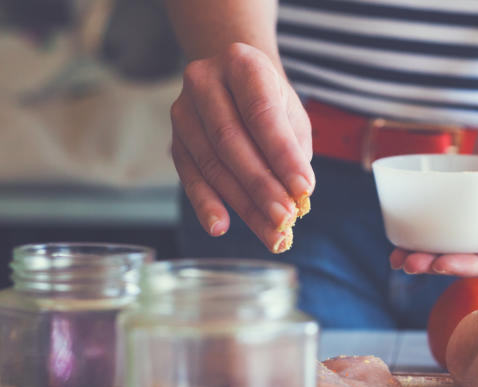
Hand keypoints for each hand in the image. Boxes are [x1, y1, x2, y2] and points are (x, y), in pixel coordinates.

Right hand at [170, 43, 314, 252]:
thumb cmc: (270, 100)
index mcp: (241, 64)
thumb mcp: (290, 113)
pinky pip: (190, 177)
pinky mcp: (174, 140)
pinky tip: (221, 226)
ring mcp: (183, 111)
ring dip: (242, 203)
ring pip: (211, 163)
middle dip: (261, 186)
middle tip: (285, 219)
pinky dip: (207, 204)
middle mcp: (204, 81)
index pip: (261, 113)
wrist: (233, 81)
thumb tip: (295, 196)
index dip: (282, 154)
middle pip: (231, 140)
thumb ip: (293, 149)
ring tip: (269, 232)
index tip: (303, 189)